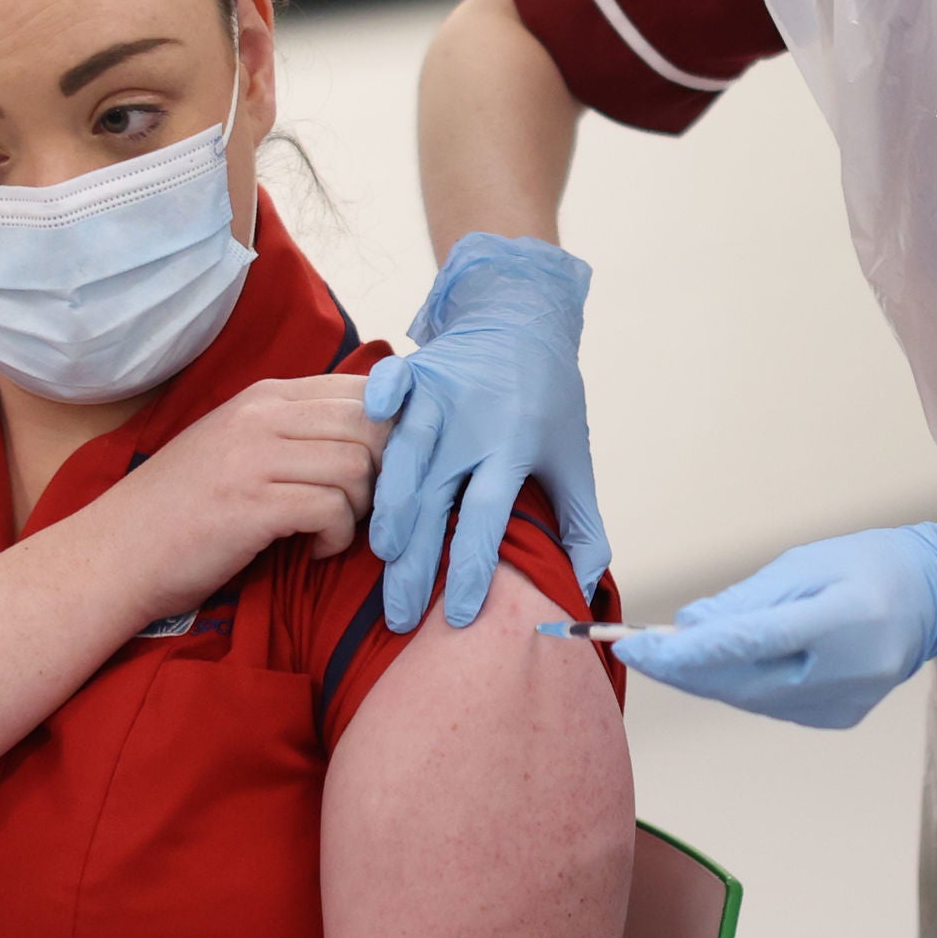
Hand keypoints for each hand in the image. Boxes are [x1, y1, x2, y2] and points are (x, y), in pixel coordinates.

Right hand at [89, 376, 389, 618]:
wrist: (116, 553)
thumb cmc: (184, 508)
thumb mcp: (238, 445)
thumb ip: (294, 429)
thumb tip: (374, 432)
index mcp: (264, 396)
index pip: (363, 388)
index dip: (392, 430)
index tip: (383, 470)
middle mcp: (261, 416)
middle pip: (372, 423)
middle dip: (386, 472)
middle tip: (362, 506)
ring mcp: (254, 458)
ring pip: (359, 465)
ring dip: (362, 509)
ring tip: (332, 529)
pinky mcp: (252, 506)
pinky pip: (332, 509)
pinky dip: (338, 537)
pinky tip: (314, 549)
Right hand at [363, 235, 609, 632]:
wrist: (525, 322)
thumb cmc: (549, 402)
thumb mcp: (573, 462)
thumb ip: (582, 527)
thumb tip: (580, 589)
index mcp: (515, 447)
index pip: (488, 517)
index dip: (473, 566)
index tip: (461, 614)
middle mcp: (476, 422)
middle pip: (436, 499)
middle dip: (416, 563)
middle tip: (400, 616)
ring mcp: (441, 393)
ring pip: (404, 456)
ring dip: (388, 507)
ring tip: (378, 556)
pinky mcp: (416, 370)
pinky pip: (389, 388)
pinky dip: (375, 406)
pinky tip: (355, 440)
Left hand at [613, 517, 936, 728]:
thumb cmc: (874, 565)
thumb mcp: (806, 563)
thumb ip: (747, 600)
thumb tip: (690, 628)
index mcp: (839, 622)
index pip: (745, 644)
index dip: (682, 651)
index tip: (634, 645)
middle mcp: (842, 673)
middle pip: (738, 682)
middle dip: (679, 668)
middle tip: (634, 650)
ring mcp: (841, 704)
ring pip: (749, 698)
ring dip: (705, 677)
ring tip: (668, 652)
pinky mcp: (835, 718)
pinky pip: (770, 704)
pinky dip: (740, 684)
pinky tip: (722, 663)